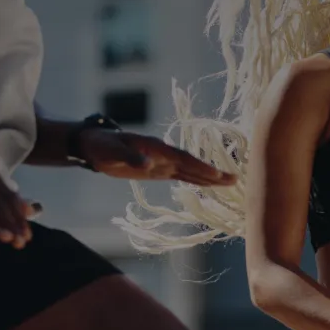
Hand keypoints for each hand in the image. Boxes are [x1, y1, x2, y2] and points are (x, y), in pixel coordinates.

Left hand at [78, 129, 235, 185]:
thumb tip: (148, 164)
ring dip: (209, 177)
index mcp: (156, 147)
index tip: (217, 174)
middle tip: (235, 179)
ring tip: (230, 182)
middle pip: (193, 164)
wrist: (95, 144)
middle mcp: (163, 154)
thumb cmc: (102, 146)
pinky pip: (181, 176)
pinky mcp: (158, 170)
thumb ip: (130, 157)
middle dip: (213, 173)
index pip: (183, 158)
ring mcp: (162, 162)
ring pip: (190, 171)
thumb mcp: (112, 153)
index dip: (200, 167)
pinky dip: (196, 180)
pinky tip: (208, 184)